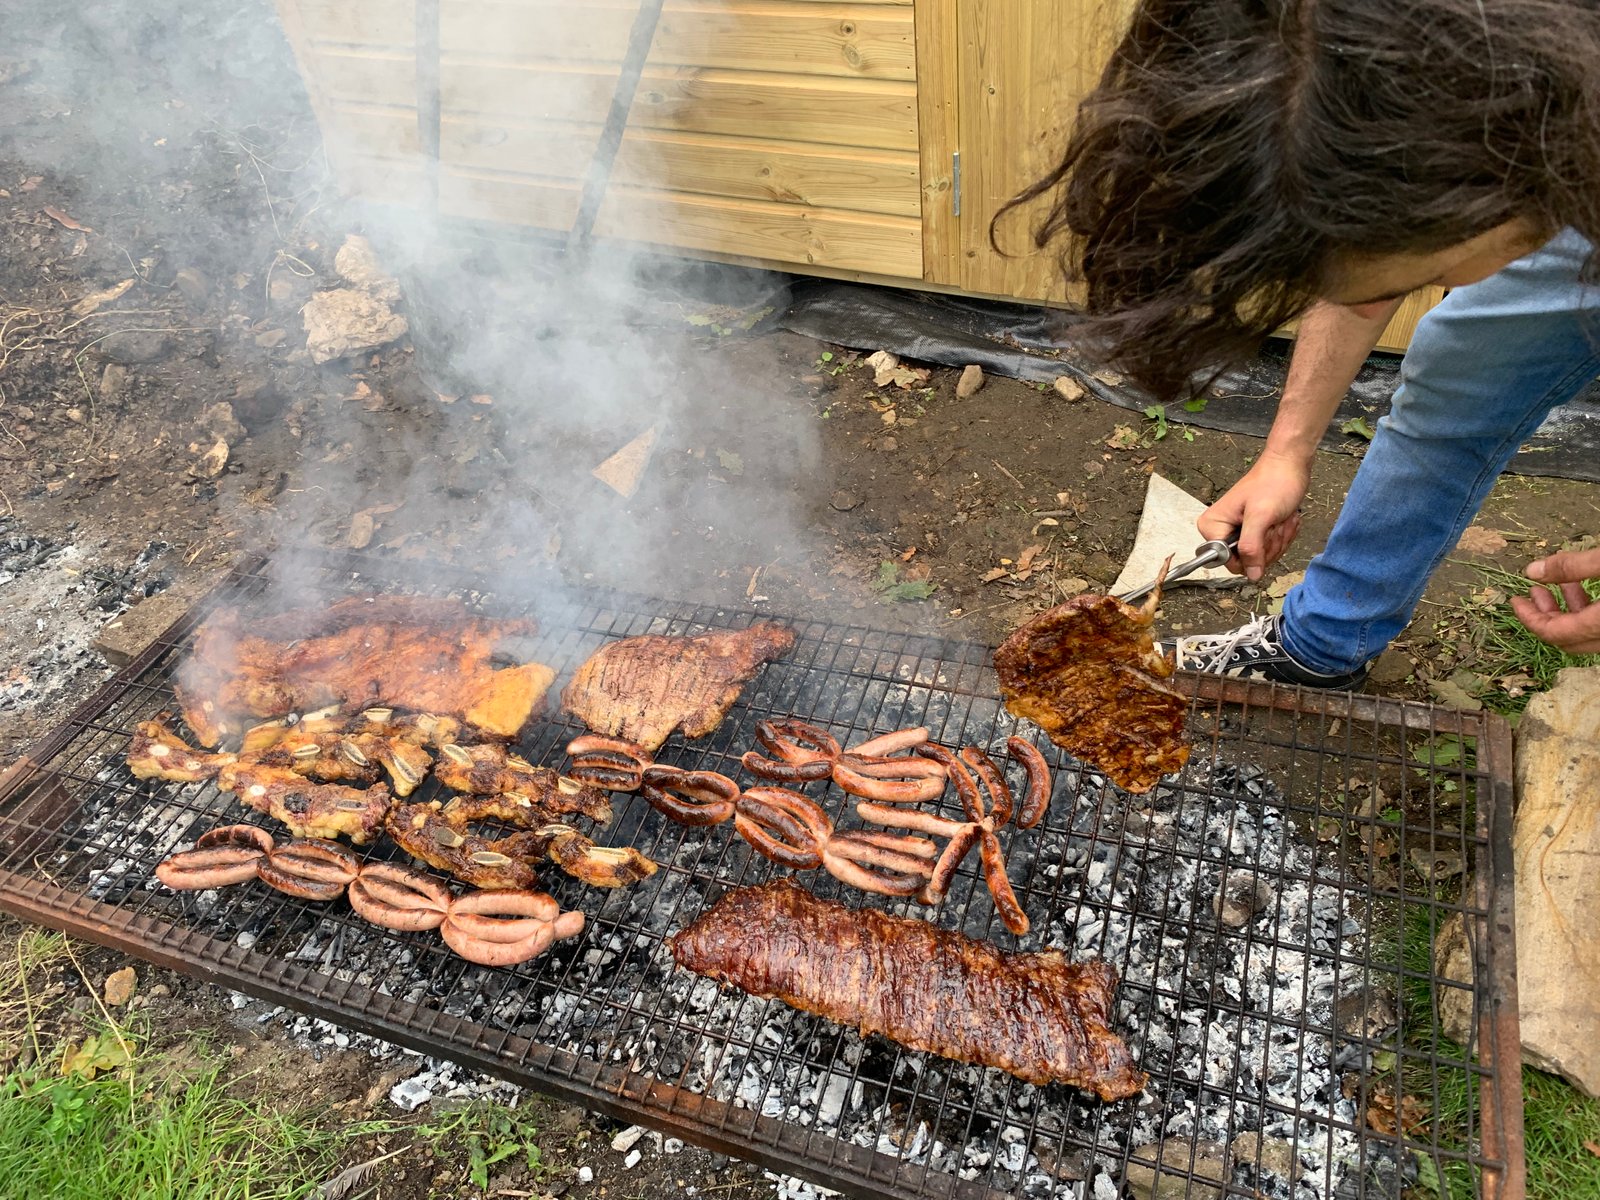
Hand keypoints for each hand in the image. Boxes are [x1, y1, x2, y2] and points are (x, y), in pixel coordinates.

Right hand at [1199, 452, 1309, 580]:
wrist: (1288, 466)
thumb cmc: (1273, 482)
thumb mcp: (1261, 516)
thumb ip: (1252, 547)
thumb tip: (1251, 575)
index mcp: (1212, 526)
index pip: (1227, 561)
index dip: (1249, 554)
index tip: (1261, 533)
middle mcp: (1220, 531)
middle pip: (1245, 561)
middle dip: (1267, 545)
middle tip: (1273, 523)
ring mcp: (1237, 532)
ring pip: (1259, 557)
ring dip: (1276, 539)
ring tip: (1279, 518)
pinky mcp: (1252, 532)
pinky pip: (1268, 550)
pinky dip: (1280, 536)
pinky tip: (1282, 520)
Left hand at [1511, 547, 1599, 653]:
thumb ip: (1572, 566)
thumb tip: (1532, 571)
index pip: (1553, 633)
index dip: (1529, 617)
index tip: (1515, 601)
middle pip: (1567, 638)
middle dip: (1546, 614)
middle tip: (1534, 591)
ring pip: (1586, 632)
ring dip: (1569, 610)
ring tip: (1560, 583)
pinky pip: (1599, 626)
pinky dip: (1587, 611)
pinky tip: (1582, 587)